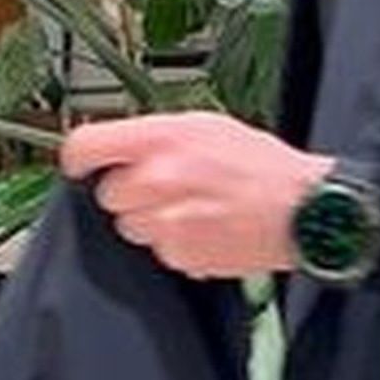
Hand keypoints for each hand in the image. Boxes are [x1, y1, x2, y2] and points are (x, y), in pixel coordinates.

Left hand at [59, 112, 333, 278]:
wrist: (299, 208)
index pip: (86, 147)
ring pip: (129, 226)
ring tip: (191, 205)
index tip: (82, 163)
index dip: (79, 157)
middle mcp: (157, 179)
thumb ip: (158, 135)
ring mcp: (165, 221)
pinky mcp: (178, 255)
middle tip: (165, 184)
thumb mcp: (207, 125)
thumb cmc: (261, 165)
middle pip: (107, 193)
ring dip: (151, 218)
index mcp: (162, 139)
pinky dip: (174, 242)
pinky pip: (157, 249)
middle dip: (130, 190)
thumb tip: (124, 145)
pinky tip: (204, 226)